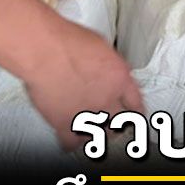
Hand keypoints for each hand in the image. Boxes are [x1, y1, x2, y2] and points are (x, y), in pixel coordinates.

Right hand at [23, 19, 143, 150]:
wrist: (47, 50)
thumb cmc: (68, 41)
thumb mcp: (101, 46)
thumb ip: (107, 63)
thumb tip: (105, 68)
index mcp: (120, 79)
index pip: (135, 101)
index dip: (136, 109)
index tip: (136, 114)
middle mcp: (108, 99)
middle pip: (122, 121)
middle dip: (119, 124)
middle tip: (114, 124)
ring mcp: (88, 113)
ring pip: (101, 134)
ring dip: (97, 132)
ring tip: (92, 130)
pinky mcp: (65, 122)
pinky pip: (71, 142)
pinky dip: (71, 143)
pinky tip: (70, 141)